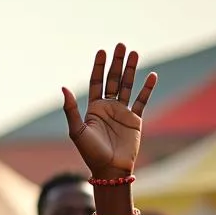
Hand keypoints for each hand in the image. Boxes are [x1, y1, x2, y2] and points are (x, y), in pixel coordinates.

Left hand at [63, 44, 157, 176]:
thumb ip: (71, 110)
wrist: (110, 169)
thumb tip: (63, 88)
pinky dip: (147, 88)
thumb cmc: (91, 153)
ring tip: (134, 53)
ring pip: (127, 86)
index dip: (98, 67)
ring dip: (131, 70)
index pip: (96, 83)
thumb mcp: (77, 131)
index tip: (101, 51)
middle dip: (116, 63)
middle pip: (112, 80)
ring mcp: (122, 113)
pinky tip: (152, 75)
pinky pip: (142, 100)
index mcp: (93, 109)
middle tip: (120, 45)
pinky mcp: (135, 119)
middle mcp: (108, 108)